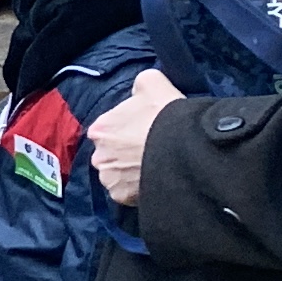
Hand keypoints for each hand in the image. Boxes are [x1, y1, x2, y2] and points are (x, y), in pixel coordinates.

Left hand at [90, 67, 178, 207]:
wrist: (183, 148)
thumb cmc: (165, 114)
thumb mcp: (152, 82)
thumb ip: (139, 84)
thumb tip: (139, 91)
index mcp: (99, 129)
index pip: (109, 128)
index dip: (128, 129)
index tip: (145, 130)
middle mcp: (98, 157)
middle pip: (112, 153)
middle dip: (127, 152)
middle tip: (151, 149)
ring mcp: (110, 180)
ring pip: (119, 175)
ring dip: (132, 172)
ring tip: (155, 166)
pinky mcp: (124, 199)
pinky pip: (130, 193)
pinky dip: (140, 188)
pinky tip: (156, 179)